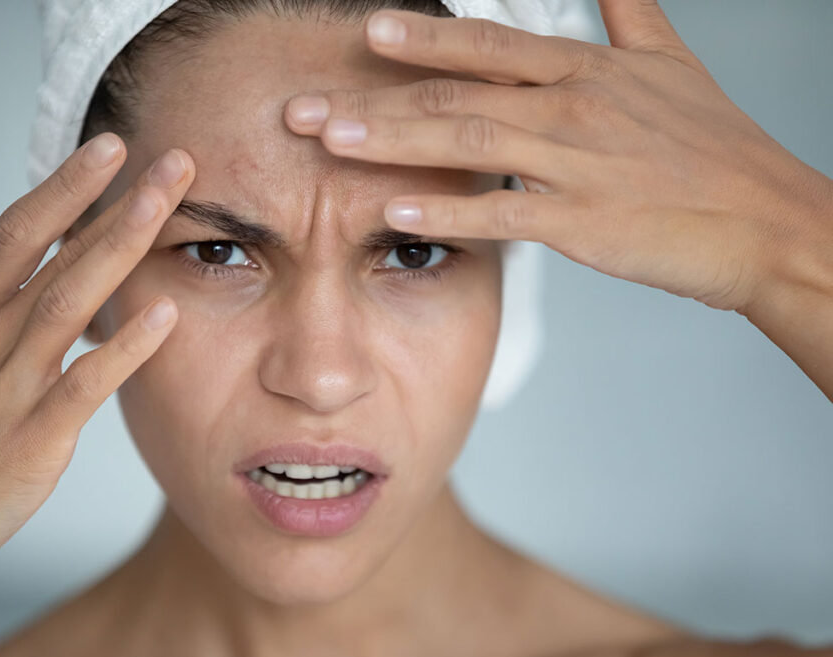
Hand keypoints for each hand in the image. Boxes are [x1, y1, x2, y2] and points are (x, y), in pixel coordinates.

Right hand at [0, 135, 192, 614]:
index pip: (15, 234)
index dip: (63, 186)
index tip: (107, 149)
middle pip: (55, 255)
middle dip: (114, 201)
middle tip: (170, 159)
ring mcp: (5, 390)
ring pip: (71, 302)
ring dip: (122, 248)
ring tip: (168, 204)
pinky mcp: (30, 442)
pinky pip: (84, 386)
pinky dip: (123, 351)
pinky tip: (163, 316)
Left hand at [282, 1, 832, 313]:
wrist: (765, 219)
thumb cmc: (715, 149)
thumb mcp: (671, 60)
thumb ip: (626, 14)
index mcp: (585, 70)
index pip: (489, 45)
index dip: (425, 37)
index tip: (367, 32)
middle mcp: (572, 107)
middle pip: (457, 92)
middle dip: (372, 97)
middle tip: (304, 106)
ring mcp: (576, 163)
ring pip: (468, 142)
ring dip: (391, 141)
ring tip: (329, 142)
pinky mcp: (583, 221)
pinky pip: (501, 214)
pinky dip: (447, 212)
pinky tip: (397, 212)